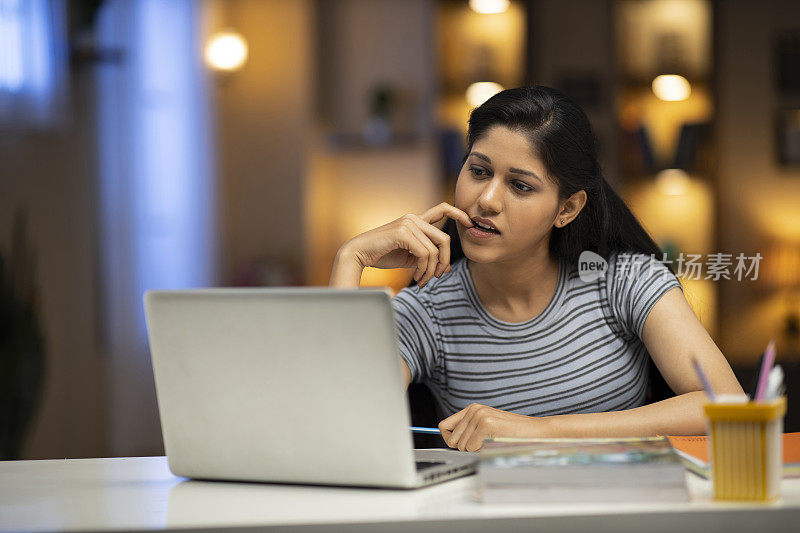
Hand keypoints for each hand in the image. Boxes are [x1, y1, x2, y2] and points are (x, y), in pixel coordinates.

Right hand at [342, 203, 472, 287]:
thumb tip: (444, 266)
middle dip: (445, 261)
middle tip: (438, 276)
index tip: (471, 224)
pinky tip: (416, 277)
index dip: (459, 213)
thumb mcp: (408, 255)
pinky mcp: (403, 232)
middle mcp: (413, 218)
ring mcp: (408, 223)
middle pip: (444, 239)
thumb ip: (425, 254)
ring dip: (431, 270)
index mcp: (415, 220)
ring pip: (435, 249)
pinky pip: (425, 254)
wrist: (358, 255)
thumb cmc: (381, 255)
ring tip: (422, 280)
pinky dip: (424, 269)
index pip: (443, 209)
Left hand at [438, 403, 545, 450]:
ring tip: (491, 443)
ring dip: (475, 450)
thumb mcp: (488, 429)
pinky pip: (471, 447)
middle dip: (465, 448)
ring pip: (461, 446)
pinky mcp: (486, 423)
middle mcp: (474, 409)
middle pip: (452, 440)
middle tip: (483, 445)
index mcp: (472, 409)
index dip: (450, 440)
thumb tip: (451, 442)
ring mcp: (479, 415)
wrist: (536, 432)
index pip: (444, 426)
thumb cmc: (514, 433)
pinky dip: (481, 451)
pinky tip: (494, 443)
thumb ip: (470, 432)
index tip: (460, 446)